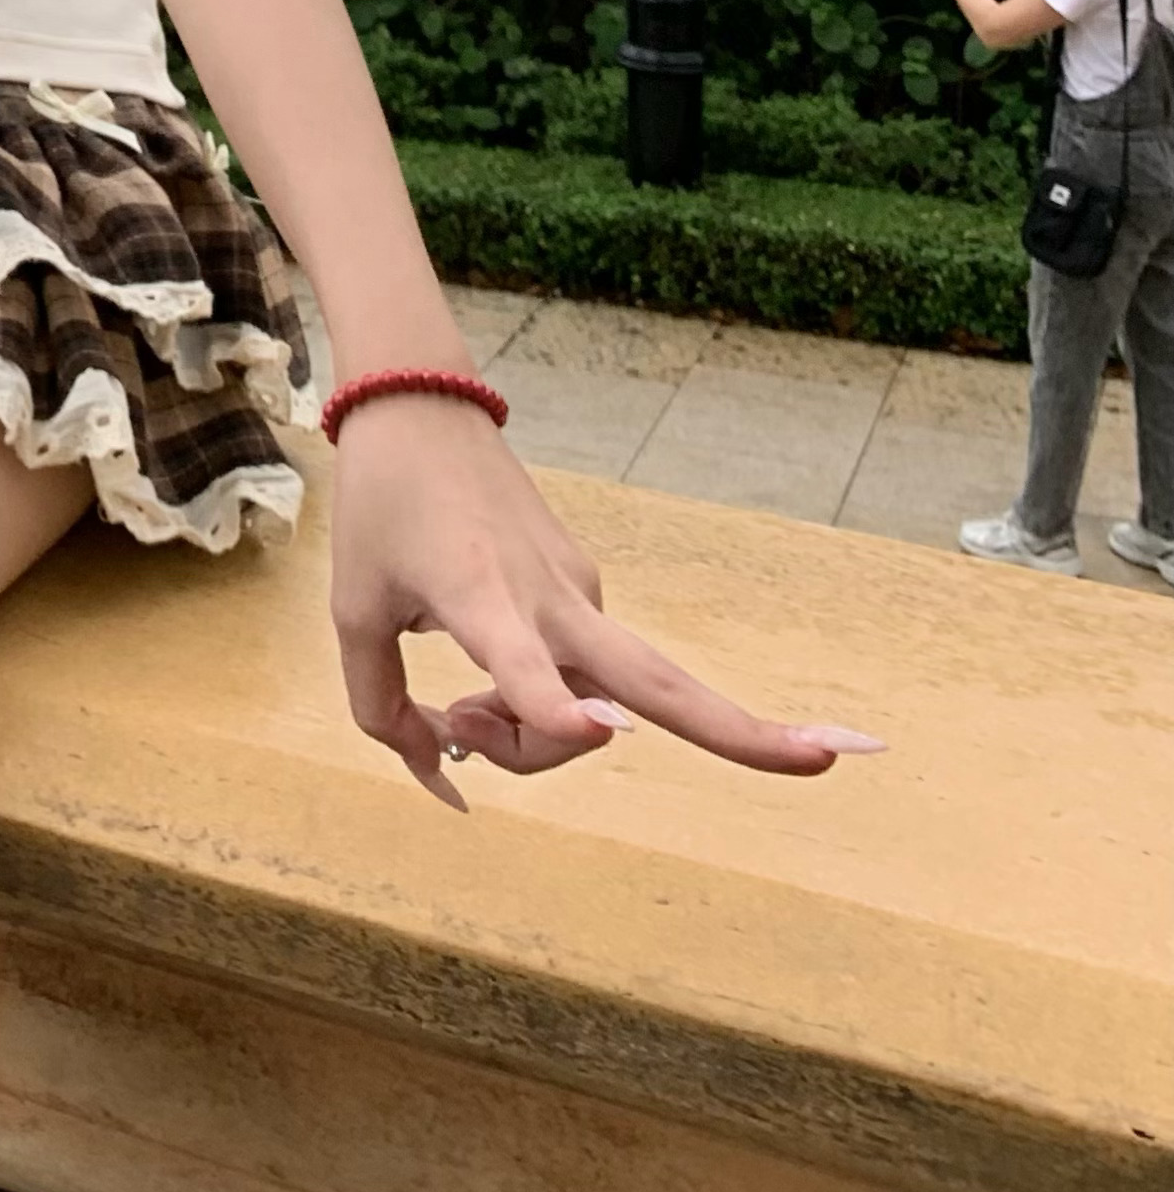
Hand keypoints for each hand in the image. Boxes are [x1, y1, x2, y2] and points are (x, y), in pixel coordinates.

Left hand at [329, 392, 876, 809]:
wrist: (422, 403)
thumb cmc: (380, 509)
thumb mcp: (351, 613)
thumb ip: (383, 714)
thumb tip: (447, 788)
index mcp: (478, 594)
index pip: (522, 660)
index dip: (550, 706)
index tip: (601, 727)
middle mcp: (548, 596)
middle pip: (658, 685)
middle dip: (749, 733)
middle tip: (840, 761)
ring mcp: (580, 593)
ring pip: (600, 712)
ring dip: (536, 744)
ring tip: (456, 718)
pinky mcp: (587, 590)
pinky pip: (581, 685)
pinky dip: (540, 713)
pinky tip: (483, 695)